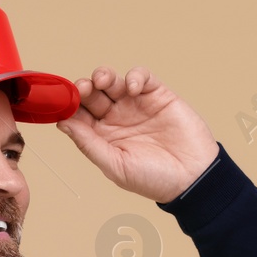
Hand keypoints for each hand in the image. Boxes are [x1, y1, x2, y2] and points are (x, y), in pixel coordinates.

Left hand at [57, 66, 219, 203]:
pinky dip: (135, 77)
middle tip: (81, 89)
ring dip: (103, 76)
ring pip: (113, 82)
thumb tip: (63, 124)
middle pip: (92, 95)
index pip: (78, 116)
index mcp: (102, 136)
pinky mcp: (157, 95)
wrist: (193, 179)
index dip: (69, 107)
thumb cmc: (153, 179)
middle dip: (83, 88)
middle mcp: (116, 118)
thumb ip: (89, 144)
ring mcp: (136, 105)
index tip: (64, 104)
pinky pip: (142, 77)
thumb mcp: (115, 165)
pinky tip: (133, 89)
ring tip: (101, 81)